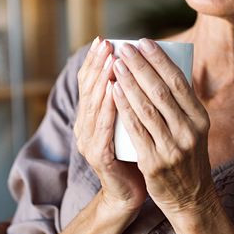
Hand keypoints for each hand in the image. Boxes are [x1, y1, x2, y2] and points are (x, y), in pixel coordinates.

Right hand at [73, 38, 146, 215]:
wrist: (131, 193)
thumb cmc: (137, 153)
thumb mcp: (132, 121)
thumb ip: (132, 99)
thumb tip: (149, 67)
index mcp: (91, 116)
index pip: (88, 82)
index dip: (94, 60)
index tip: (104, 39)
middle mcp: (84, 126)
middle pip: (88, 90)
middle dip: (98, 64)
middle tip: (107, 44)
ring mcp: (89, 142)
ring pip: (94, 105)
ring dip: (103, 80)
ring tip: (112, 59)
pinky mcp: (99, 157)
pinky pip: (103, 129)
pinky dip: (108, 108)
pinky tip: (114, 91)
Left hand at [111, 39, 214, 218]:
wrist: (190, 198)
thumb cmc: (187, 156)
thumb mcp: (194, 129)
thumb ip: (181, 105)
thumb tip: (163, 67)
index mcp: (200, 118)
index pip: (179, 82)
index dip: (160, 60)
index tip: (144, 42)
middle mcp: (189, 131)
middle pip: (161, 91)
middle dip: (140, 66)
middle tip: (124, 48)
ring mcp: (172, 148)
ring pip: (146, 108)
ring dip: (129, 82)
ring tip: (115, 64)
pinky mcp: (154, 163)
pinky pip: (136, 130)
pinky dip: (124, 108)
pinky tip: (114, 92)